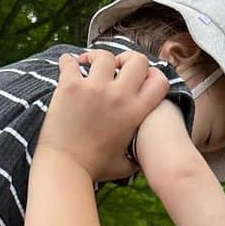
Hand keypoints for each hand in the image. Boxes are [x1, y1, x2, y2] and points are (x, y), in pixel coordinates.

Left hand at [35, 48, 169, 181]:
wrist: (65, 169)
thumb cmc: (94, 169)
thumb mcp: (126, 165)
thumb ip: (138, 156)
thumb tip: (144, 157)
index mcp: (136, 112)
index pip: (159, 81)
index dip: (152, 75)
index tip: (138, 79)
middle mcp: (119, 97)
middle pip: (136, 61)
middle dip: (127, 59)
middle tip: (115, 65)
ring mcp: (94, 89)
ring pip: (104, 57)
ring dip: (97, 58)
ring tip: (88, 63)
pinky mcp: (70, 87)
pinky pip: (71, 63)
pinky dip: (68, 61)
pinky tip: (67, 63)